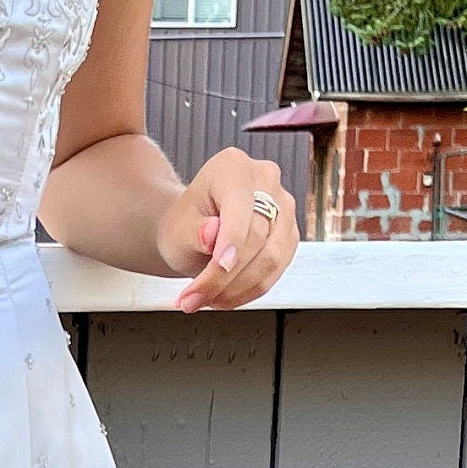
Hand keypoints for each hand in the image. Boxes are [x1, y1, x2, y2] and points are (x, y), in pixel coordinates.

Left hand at [156, 147, 299, 311]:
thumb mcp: (177, 227)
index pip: (240, 208)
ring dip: (238, 288)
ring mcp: (284, 207)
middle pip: (257, 236)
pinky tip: (225, 297)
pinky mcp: (289, 235)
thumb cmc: (185, 222)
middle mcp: (265, 180)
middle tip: (194, 299)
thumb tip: (211, 234)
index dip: (232, 242)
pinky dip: (250, 290)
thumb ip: (193, 231)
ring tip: (206, 301)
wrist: (193, 228)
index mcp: (233, 166)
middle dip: (224, 276)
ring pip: (271, 257)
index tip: (218, 269)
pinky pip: (276, 270)